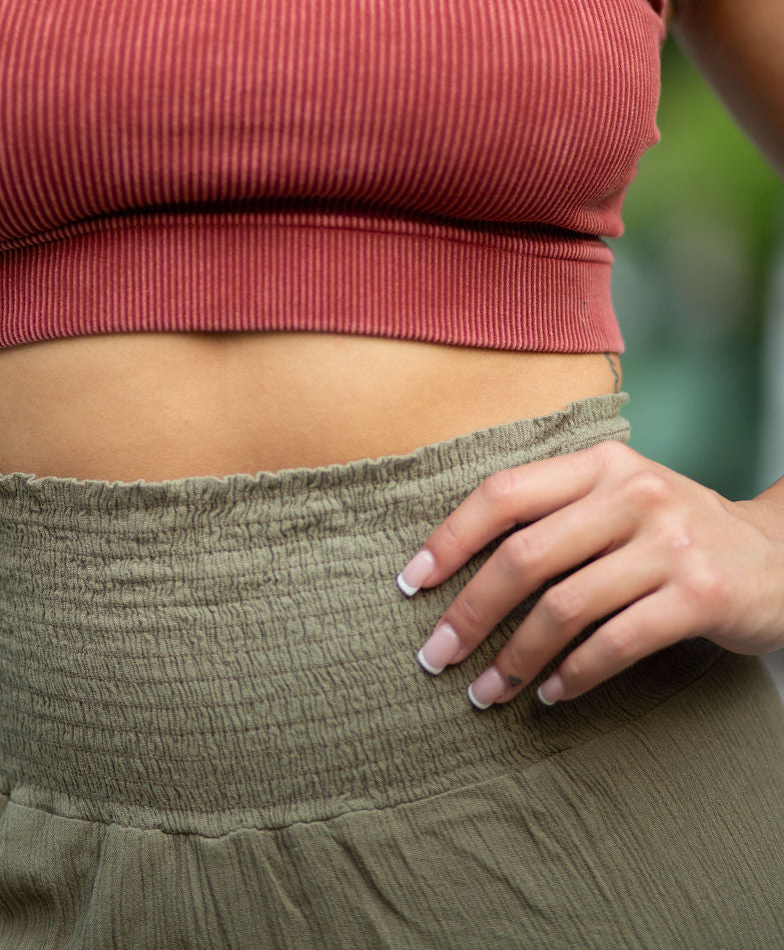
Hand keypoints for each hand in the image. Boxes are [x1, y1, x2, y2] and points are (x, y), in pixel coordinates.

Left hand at [395, 439, 783, 708]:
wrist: (779, 557)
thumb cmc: (672, 532)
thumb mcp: (618, 498)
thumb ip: (554, 511)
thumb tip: (454, 561)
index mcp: (599, 464)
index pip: (504, 493)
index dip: (449, 539)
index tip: (412, 583)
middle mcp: (633, 493)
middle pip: (524, 556)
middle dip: (470, 612)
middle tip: (435, 655)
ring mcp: (669, 543)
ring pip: (565, 607)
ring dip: (516, 659)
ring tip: (487, 691)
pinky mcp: (699, 595)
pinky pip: (616, 643)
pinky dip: (574, 675)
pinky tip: (552, 694)